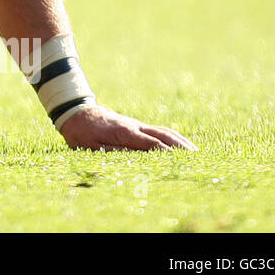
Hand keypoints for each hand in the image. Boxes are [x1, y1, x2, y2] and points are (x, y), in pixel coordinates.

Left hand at [59, 104, 196, 150]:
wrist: (77, 112)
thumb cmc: (82, 133)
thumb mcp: (90, 146)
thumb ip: (111, 151)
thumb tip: (132, 158)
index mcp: (124, 132)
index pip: (150, 143)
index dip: (166, 152)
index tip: (181, 161)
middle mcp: (135, 126)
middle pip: (163, 135)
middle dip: (181, 146)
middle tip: (197, 158)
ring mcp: (137, 124)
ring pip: (164, 131)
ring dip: (181, 141)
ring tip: (196, 153)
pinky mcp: (137, 125)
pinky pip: (159, 130)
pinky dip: (174, 137)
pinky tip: (181, 145)